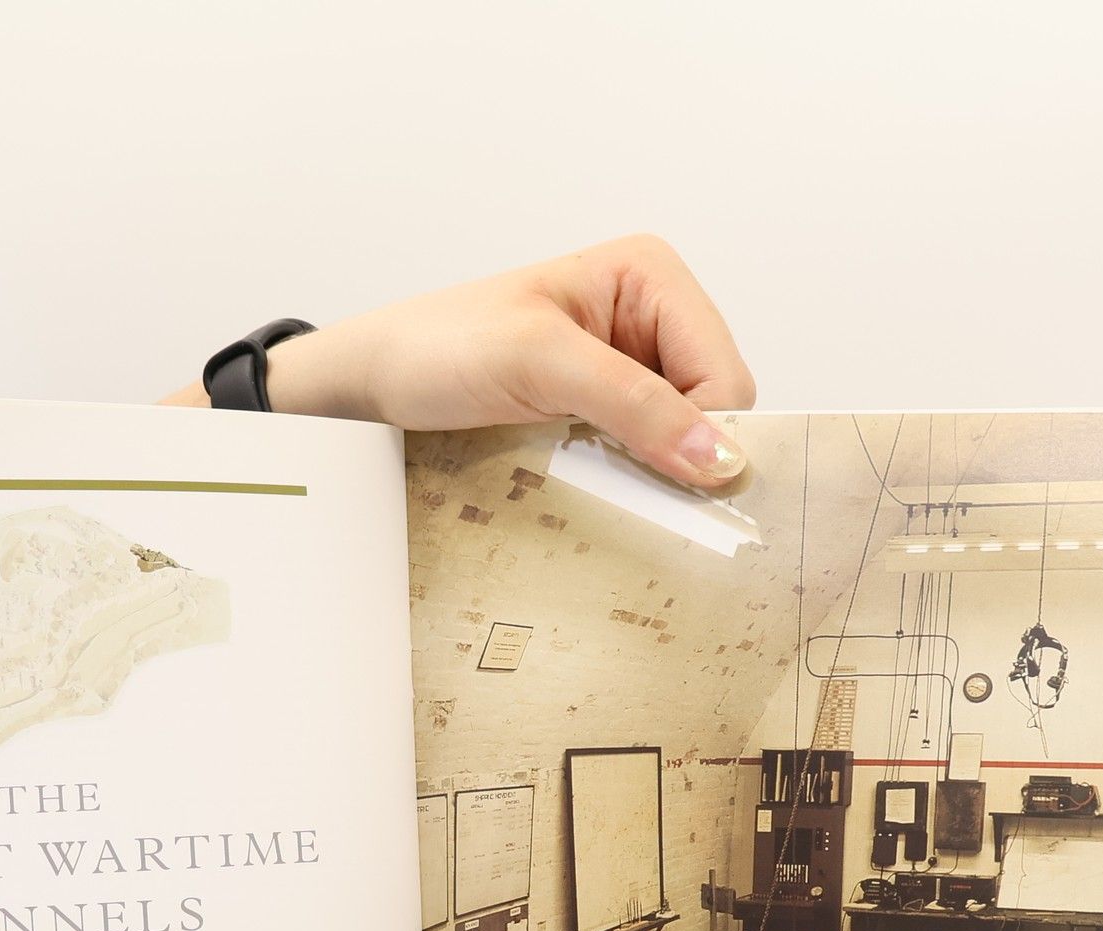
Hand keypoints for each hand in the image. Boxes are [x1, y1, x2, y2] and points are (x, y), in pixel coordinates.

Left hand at [171, 235, 755, 485]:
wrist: (376, 379)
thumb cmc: (439, 348)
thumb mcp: (539, 363)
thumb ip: (633, 404)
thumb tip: (717, 455)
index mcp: (650, 275)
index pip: (726, 373)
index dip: (709, 434)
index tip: (676, 483)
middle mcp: (649, 316)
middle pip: (714, 409)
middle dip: (680, 450)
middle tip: (616, 470)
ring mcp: (627, 366)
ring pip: (683, 439)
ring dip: (652, 468)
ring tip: (592, 466)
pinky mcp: (601, 409)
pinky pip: (645, 455)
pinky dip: (630, 476)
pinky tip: (590, 476)